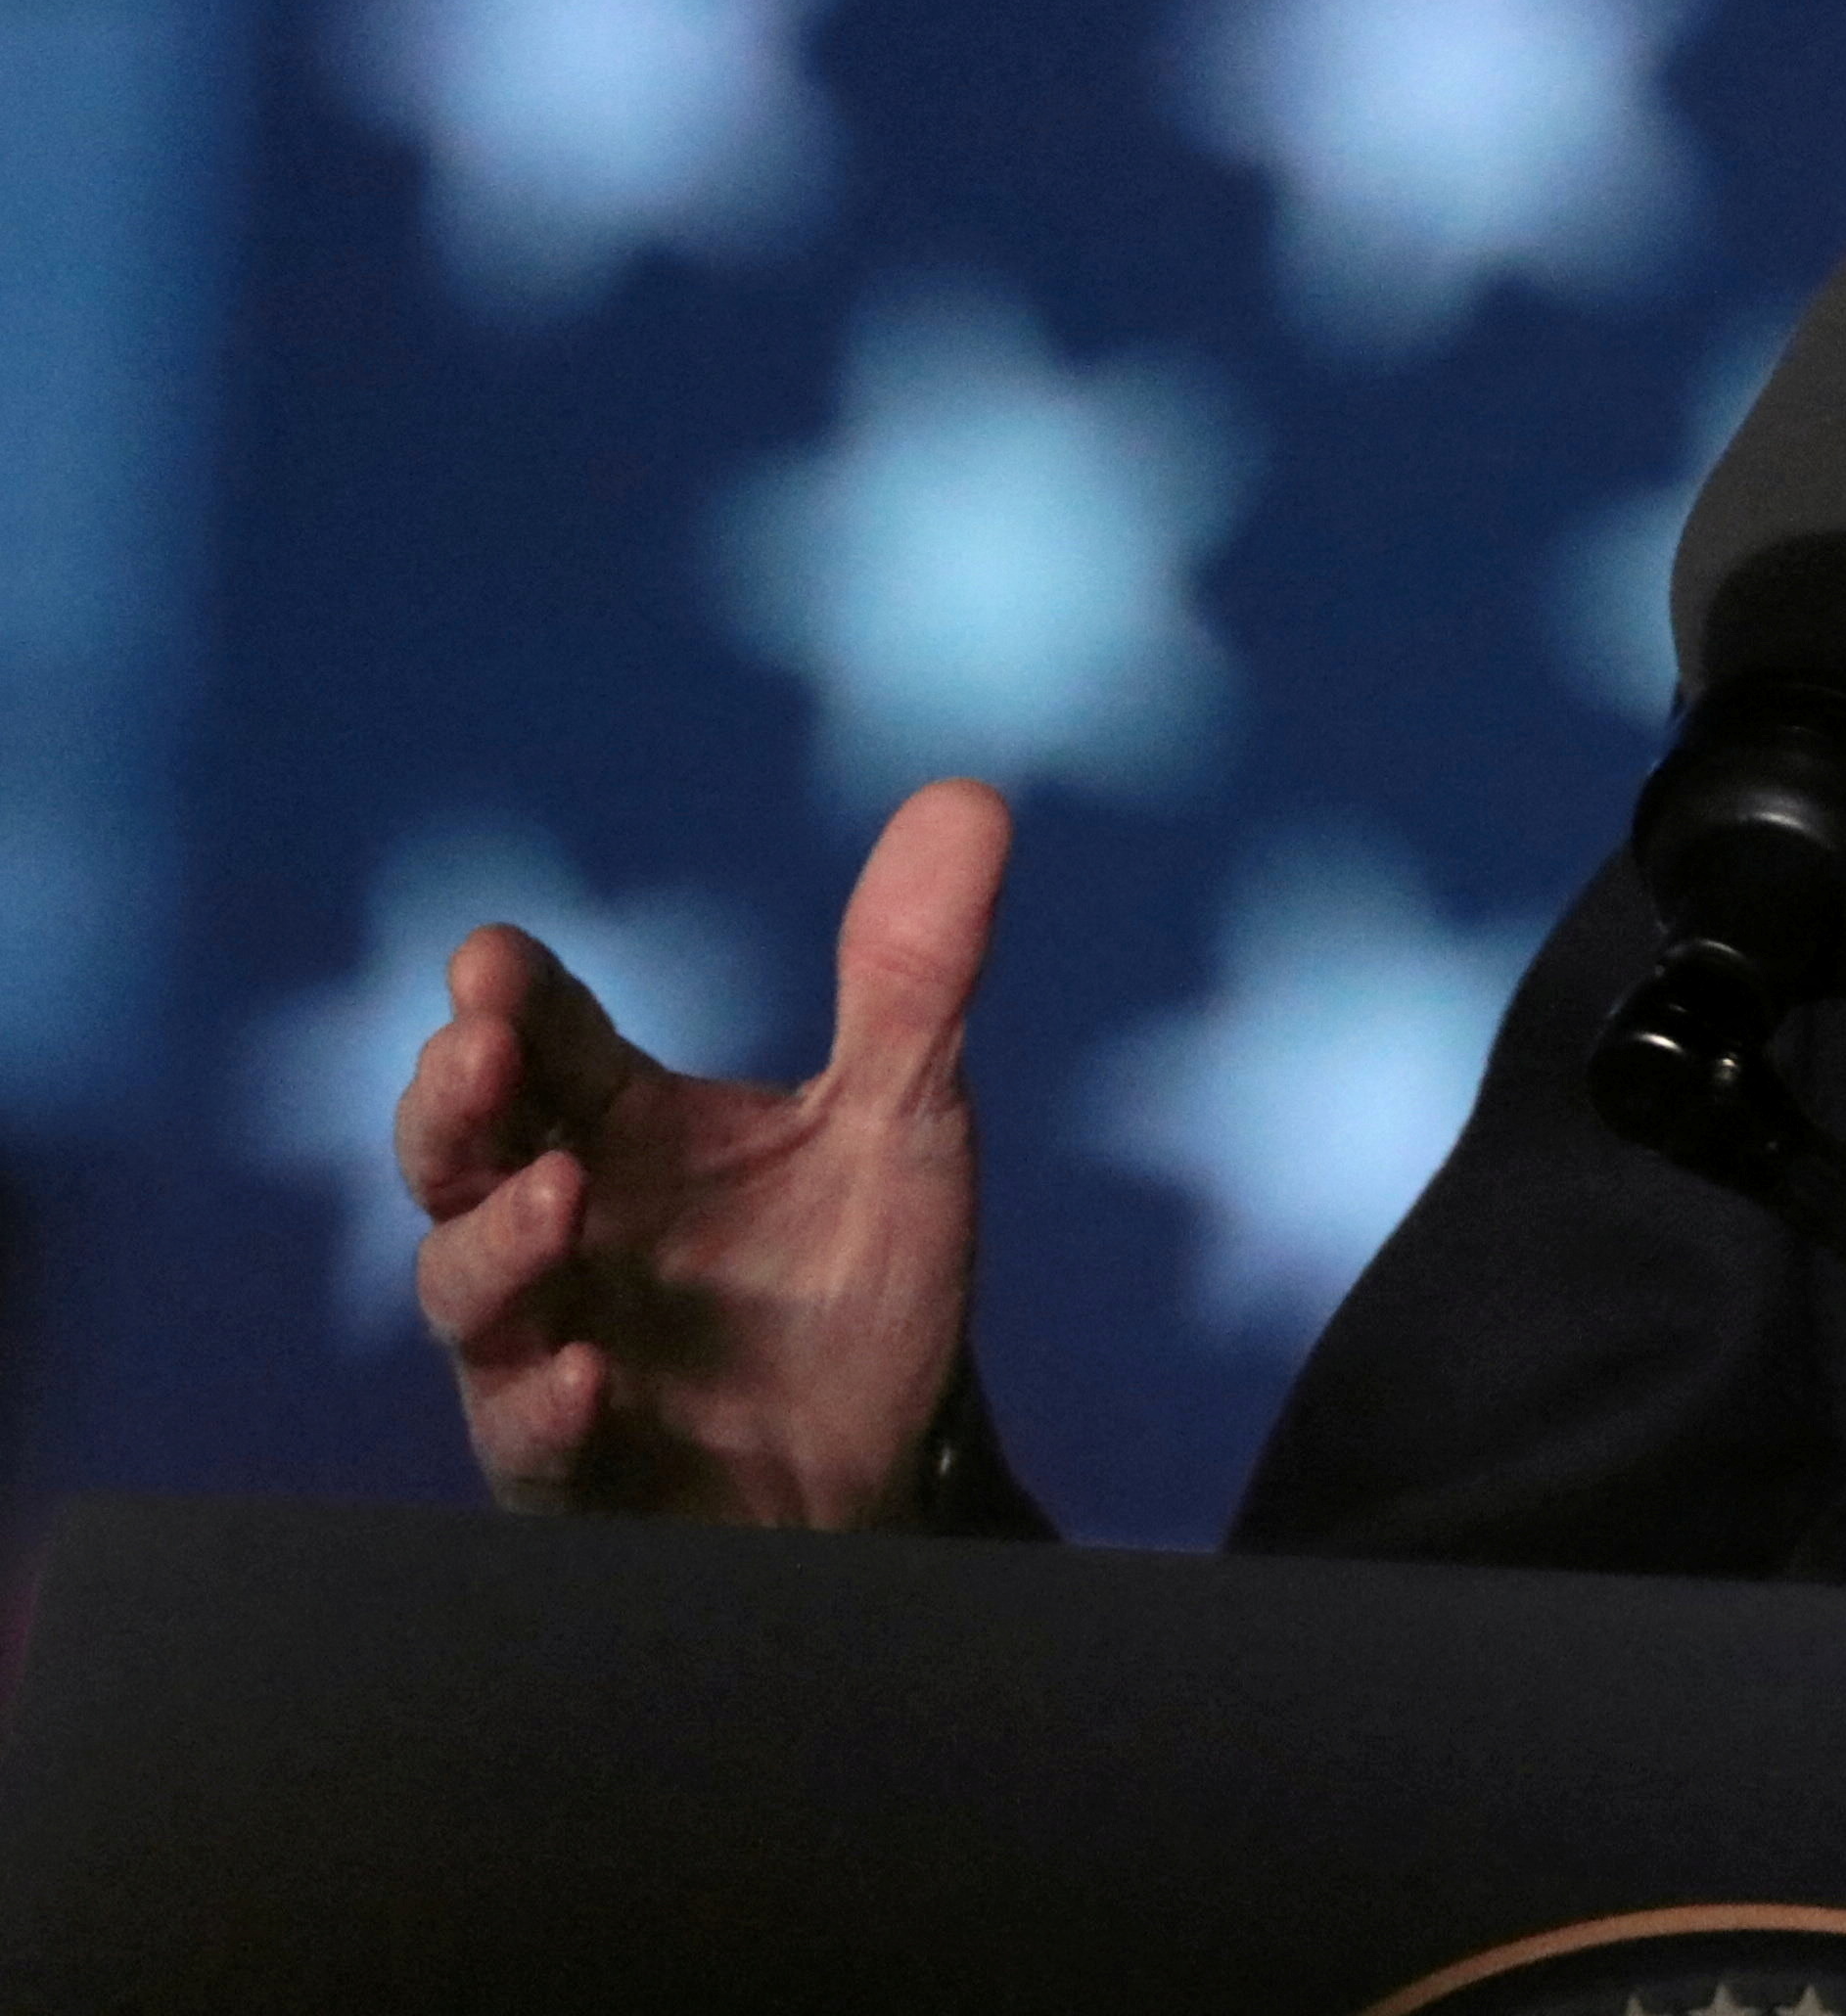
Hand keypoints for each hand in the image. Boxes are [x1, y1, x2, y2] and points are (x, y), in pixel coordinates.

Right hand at [395, 778, 1009, 1525]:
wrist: (883, 1472)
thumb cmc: (852, 1290)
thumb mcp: (904, 1123)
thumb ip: (912, 976)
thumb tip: (969, 798)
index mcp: (622, 1130)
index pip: (544, 1044)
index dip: (511, 999)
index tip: (489, 957)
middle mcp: (563, 1229)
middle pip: (460, 1153)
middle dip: (452, 1102)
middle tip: (477, 1046)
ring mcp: (552, 1348)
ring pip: (469, 1290)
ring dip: (498, 1245)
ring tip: (561, 1199)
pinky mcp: (579, 1468)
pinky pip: (533, 1441)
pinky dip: (551, 1405)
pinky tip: (588, 1375)